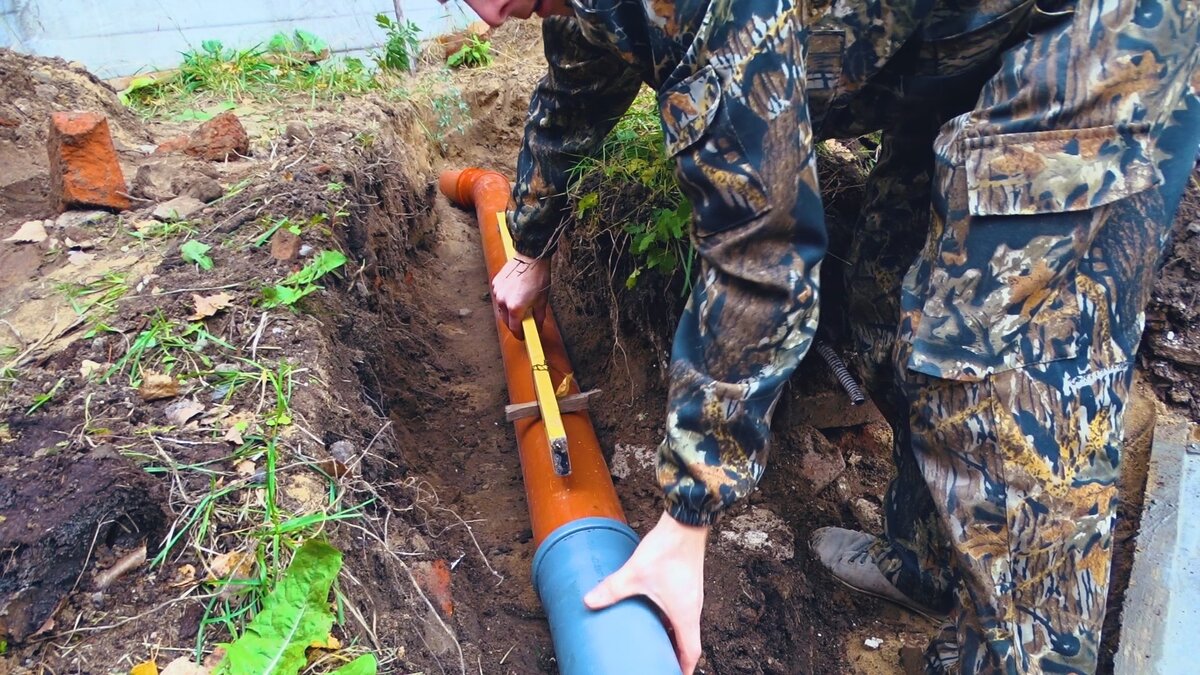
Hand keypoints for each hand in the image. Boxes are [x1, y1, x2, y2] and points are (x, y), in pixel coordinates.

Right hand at [490, 253, 549, 338]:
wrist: (531, 257)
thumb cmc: (538, 277)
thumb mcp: (542, 300)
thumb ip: (538, 317)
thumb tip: (537, 326)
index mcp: (515, 308)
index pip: (514, 328)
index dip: (519, 334)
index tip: (523, 335)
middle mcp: (503, 301)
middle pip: (506, 320)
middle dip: (513, 324)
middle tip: (522, 323)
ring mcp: (498, 292)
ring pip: (501, 308)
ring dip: (508, 311)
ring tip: (519, 306)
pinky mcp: (496, 283)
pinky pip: (499, 296)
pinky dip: (505, 299)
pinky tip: (514, 295)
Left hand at [584, 511, 708, 673]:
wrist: (686, 523)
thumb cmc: (667, 551)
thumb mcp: (634, 574)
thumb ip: (612, 589)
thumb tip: (589, 601)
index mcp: (685, 614)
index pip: (691, 651)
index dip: (684, 667)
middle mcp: (694, 607)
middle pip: (689, 640)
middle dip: (676, 654)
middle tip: (661, 662)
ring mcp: (693, 594)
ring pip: (686, 624)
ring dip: (674, 635)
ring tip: (657, 641)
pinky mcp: (688, 582)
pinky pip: (683, 609)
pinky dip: (673, 618)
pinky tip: (656, 612)